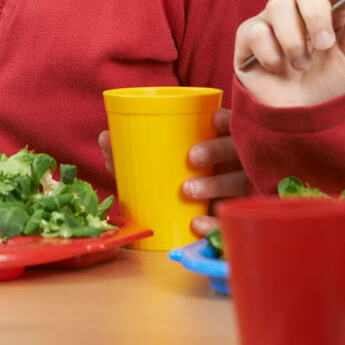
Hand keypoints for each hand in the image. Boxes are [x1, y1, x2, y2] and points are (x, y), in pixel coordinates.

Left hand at [99, 108, 248, 237]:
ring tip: (188, 190)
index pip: (233, 126)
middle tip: (192, 157)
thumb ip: (131, 151)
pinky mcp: (232, 219)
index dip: (227, 120)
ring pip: (238, 185)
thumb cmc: (170, 179)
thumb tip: (104, 137)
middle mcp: (238, 165)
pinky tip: (197, 225)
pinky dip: (213, 224)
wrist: (181, 220)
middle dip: (218, 150)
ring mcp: (240, 192)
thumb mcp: (153, 164)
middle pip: (238, 153)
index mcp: (223, 143)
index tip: (211, 119)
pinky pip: (229, 221)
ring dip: (216, 185)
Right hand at [234, 0, 344, 108]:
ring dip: (293, 41)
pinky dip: (271, 55)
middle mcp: (300, 10)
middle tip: (324, 44)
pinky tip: (278, 69)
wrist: (304, 118)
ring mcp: (272, 20)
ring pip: (278, 5)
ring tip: (301, 66)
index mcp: (331, 11)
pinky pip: (256, 31)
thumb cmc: (331, 85)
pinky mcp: (248, 36)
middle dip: (315, 13)